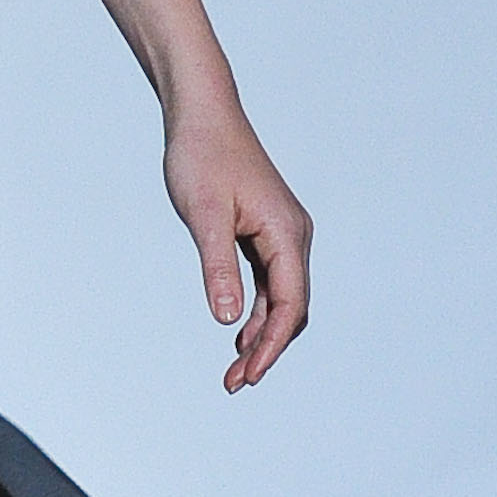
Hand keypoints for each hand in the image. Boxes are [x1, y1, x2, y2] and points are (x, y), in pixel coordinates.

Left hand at [164, 99, 311, 389]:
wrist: (202, 114)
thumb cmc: (202, 156)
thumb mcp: (204, 216)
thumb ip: (218, 268)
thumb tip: (229, 320)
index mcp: (287, 234)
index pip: (289, 305)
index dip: (271, 347)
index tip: (247, 376)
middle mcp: (294, 236)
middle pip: (291, 308)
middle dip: (267, 349)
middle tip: (234, 382)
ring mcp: (282, 234)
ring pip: (281, 298)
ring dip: (261, 334)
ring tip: (234, 370)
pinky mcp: (266, 231)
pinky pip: (269, 281)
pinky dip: (256, 310)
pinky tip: (237, 332)